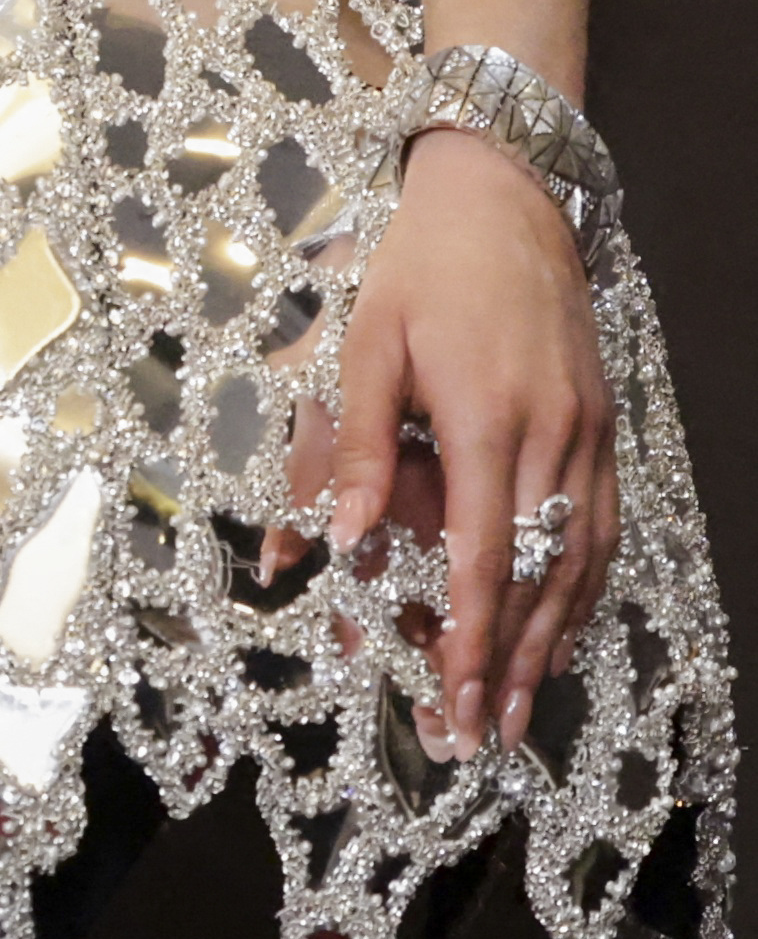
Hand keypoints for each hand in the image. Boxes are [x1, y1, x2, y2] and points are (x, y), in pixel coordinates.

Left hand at [324, 128, 615, 750]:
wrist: (504, 202)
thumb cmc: (417, 271)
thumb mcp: (362, 346)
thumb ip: (350, 446)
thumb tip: (333, 544)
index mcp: (487, 420)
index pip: (482, 557)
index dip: (470, 640)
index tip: (454, 702)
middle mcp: (553, 437)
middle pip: (538, 576)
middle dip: (511, 664)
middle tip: (485, 736)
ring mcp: (590, 434)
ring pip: (581, 561)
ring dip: (552, 638)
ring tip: (522, 706)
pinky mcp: (604, 427)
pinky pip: (602, 526)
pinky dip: (584, 586)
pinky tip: (563, 627)